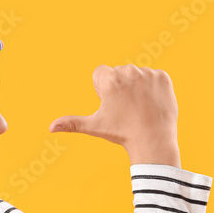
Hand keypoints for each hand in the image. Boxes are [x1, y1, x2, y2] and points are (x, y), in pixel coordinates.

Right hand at [48, 64, 179, 165]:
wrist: (153, 140)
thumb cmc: (122, 133)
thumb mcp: (94, 126)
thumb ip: (71, 123)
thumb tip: (50, 128)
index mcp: (109, 80)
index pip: (100, 73)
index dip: (103, 89)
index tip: (111, 103)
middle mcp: (128, 72)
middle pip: (118, 72)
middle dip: (119, 86)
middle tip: (125, 108)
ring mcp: (147, 74)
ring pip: (136, 74)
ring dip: (136, 86)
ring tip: (139, 106)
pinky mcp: (162, 77)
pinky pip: (153, 77)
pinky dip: (152, 88)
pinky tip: (151, 103)